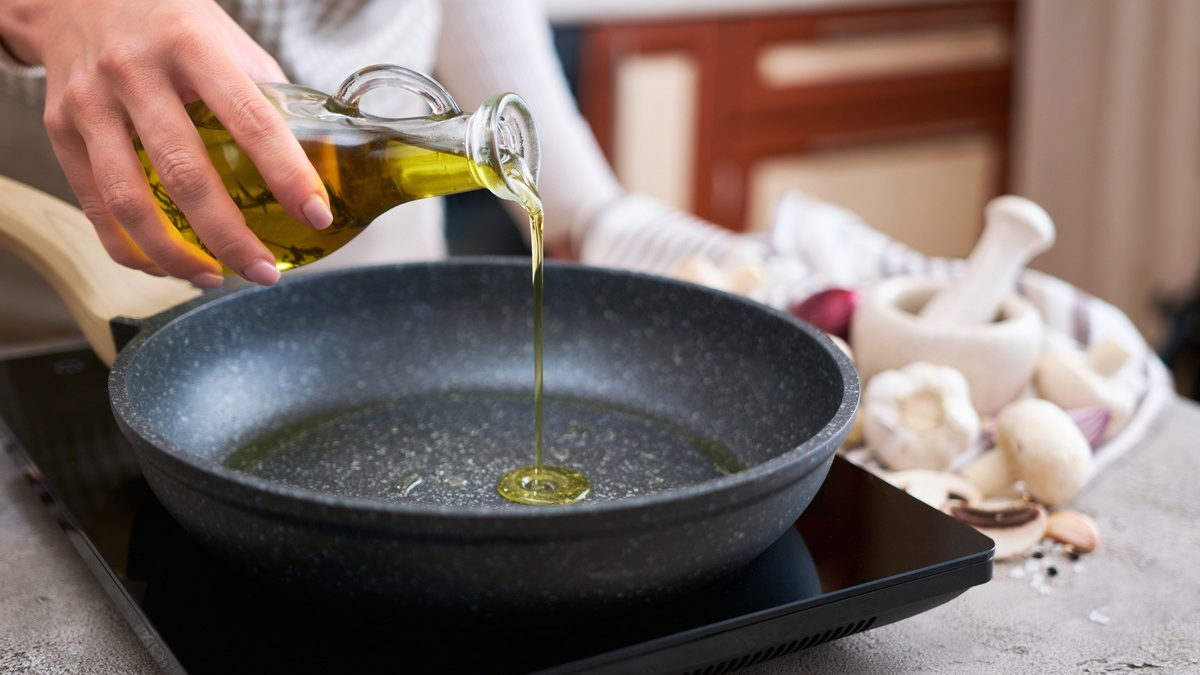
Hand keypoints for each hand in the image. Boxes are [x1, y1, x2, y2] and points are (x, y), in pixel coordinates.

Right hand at [1, 0, 331, 285]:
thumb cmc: (165, 19)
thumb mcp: (223, 37)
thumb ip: (264, 93)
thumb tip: (316, 156)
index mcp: (191, 45)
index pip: (251, 119)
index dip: (287, 174)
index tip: (315, 214)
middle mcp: (135, 72)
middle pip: (186, 174)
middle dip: (231, 237)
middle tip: (265, 271)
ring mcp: (91, 103)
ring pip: (131, 202)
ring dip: (177, 256)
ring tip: (215, 277)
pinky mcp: (60, 129)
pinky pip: (95, 206)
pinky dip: (131, 249)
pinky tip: (166, 265)